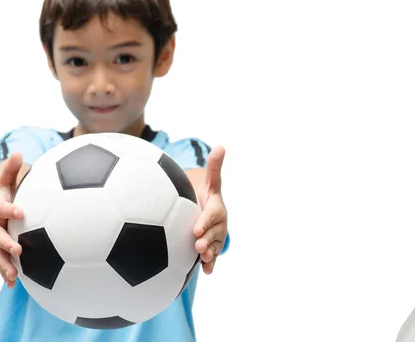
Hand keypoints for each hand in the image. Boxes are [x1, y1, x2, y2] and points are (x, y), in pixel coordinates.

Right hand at [0, 151, 25, 287]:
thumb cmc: (5, 186)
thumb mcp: (7, 175)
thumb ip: (12, 167)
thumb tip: (18, 153)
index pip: (0, 208)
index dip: (9, 210)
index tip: (21, 211)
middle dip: (4, 243)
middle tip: (18, 250)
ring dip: (4, 265)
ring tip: (14, 277)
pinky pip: (1, 263)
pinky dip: (5, 274)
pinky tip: (14, 287)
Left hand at [193, 146, 227, 273]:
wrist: (210, 212)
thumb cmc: (206, 195)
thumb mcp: (210, 182)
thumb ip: (214, 168)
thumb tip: (221, 146)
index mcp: (217, 209)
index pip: (212, 215)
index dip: (206, 221)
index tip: (197, 228)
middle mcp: (219, 224)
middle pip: (214, 233)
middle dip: (207, 239)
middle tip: (197, 245)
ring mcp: (216, 238)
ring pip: (214, 247)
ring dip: (209, 254)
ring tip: (202, 259)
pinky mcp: (212, 248)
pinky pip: (212, 257)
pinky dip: (210, 265)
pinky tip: (206, 271)